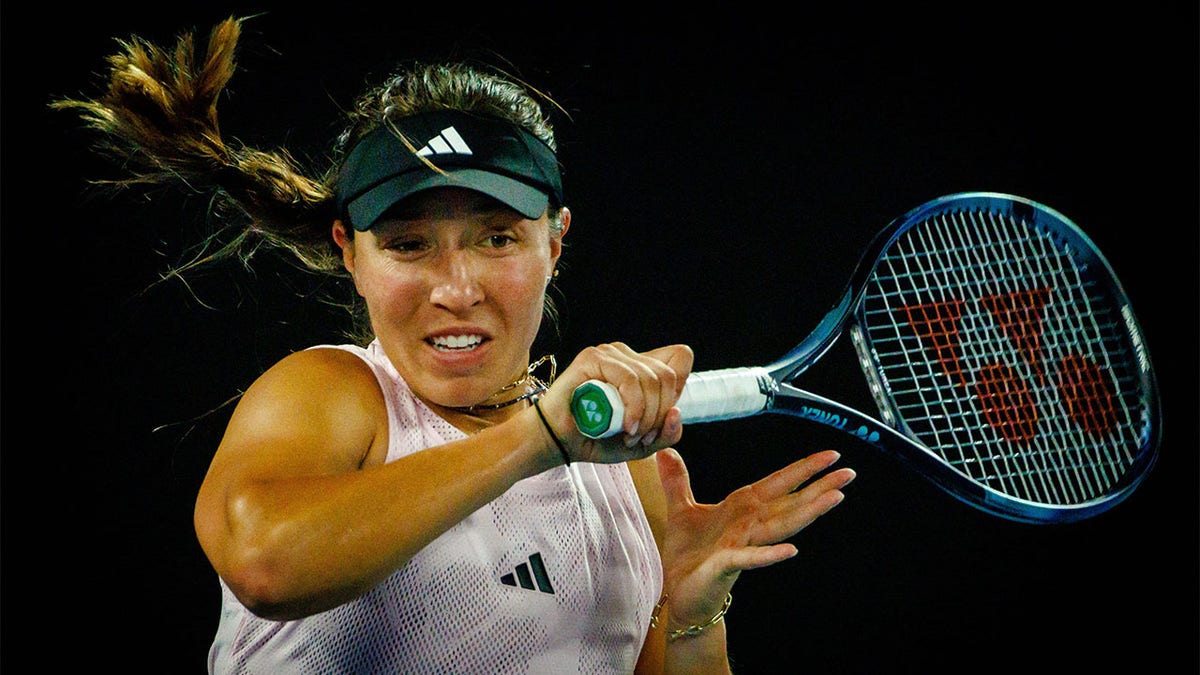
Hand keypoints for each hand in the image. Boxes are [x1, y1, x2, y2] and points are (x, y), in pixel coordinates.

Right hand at [539, 342, 692, 463]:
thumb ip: (667, 433)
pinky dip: (633, 407)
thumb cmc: (597, 440)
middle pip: (668, 375)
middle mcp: (629, 356)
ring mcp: (611, 354)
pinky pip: (629, 379)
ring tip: (629, 435)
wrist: (560, 443)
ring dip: (646, 415)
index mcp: (643, 368)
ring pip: (650, 378)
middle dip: (660, 414)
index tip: (660, 418)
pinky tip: (624, 425)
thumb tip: (676, 412)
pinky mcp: (593, 358)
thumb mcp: (643, 444)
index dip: (678, 389)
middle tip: (641, 437)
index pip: (680, 357)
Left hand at [654, 448, 853, 629]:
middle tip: (850, 473)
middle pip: (791, 502)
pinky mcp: (727, 566)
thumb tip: (666, 451)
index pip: (779, 483)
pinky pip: (751, 559)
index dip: (804, 469)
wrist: (678, 593)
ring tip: (835, 498)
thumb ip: (677, 481)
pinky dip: (770, 556)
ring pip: (781, 526)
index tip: (831, 456)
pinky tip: (792, 552)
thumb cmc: (687, 556)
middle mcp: (750, 525)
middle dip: (820, 487)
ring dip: (808, 513)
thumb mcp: (680, 509)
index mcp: (743, 508)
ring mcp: (743, 545)